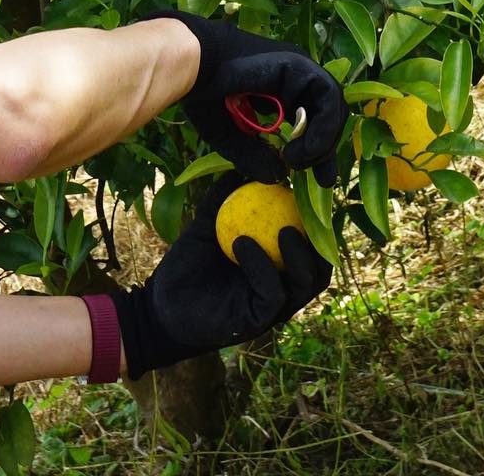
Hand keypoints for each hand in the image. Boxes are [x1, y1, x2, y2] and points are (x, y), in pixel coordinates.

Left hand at [109, 172, 331, 378]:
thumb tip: (244, 161)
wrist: (163, 301)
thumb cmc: (190, 262)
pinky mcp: (257, 321)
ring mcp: (273, 307)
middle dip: (320, 240)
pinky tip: (243, 243)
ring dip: (300, 255)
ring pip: (306, 284)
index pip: (312, 243)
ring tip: (284, 229)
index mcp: (279, 264)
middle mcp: (283, 286)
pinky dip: (263, 267)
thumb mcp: (211, 221)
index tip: (306, 189)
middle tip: (305, 211)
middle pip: (320, 266)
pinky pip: (272, 294)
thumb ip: (227, 195)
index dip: (316, 220)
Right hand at [149, 11, 348, 185]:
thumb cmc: (203, 95)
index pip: (312, 120)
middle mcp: (294, 77)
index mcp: (278, 87)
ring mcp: (299, 68)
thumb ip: (253, 155)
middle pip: (327, 114)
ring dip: (322, 141)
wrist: (191, 66)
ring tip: (296, 161)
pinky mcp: (300, 64)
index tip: (321, 180)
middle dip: (325, 149)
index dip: (318, 150)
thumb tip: (279, 177)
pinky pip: (327, 97)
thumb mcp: (229, 134)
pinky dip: (321, 128)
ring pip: (332, 106)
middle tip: (319, 179)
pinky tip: (301, 148)